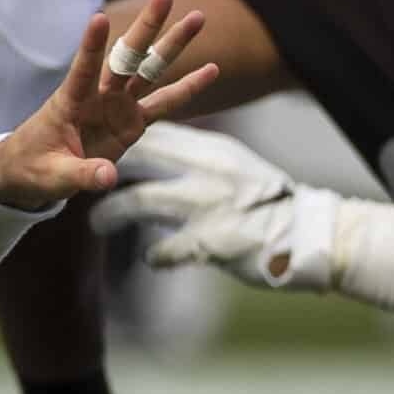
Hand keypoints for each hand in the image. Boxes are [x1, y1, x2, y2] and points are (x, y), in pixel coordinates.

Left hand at [0, 0, 217, 208]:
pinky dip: (187, 88)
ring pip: (149, 70)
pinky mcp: (132, 121)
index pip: (82, 69)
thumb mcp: (52, 176)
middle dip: (146, 27)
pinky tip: (212, 69)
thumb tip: (109, 176)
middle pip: (125, 56)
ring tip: (198, 17)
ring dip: (172, 44)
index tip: (98, 17)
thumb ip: (82, 174)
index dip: (91, 46)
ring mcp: (117, 105)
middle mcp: (97, 96)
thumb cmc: (34, 167)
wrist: (33, 171)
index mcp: (69, 101)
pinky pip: (165, 104)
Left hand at [87, 122, 393, 306]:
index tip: (99, 147)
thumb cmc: (270, 204)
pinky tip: (150, 259)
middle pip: (138, 161)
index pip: (155, 134)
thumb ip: (200, 161)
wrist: (309, 236)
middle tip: (84, 185)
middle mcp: (204, 173)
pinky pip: (164, 250)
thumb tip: (166, 153)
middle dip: (106, 171)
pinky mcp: (210, 242)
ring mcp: (205, 207)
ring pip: (138, 202)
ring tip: (94, 225)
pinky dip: (155, 255)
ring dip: (111, 214)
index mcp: (211, 151)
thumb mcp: (235, 169)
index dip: (121, 139)